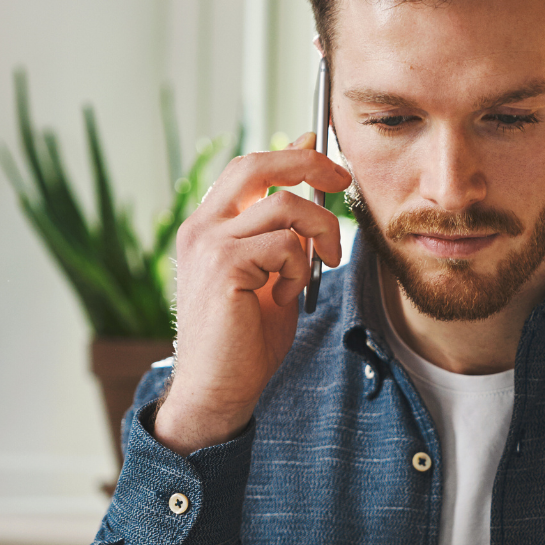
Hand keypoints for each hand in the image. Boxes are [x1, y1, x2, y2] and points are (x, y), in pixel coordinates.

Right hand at [153, 134, 350, 453]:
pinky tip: (286, 295)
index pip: (248, 168)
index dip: (291, 155)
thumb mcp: (273, 275)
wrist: (218, 389)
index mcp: (209, 227)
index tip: (327, 161)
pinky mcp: (223, 266)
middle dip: (309, 165)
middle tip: (343, 180)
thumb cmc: (245, 339)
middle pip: (256, 164)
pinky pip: (285, 244)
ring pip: (285, 206)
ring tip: (316, 269)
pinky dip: (300, 269)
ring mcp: (208, 244)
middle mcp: (202, 228)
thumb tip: (309, 194)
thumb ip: (286, 233)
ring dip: (319, 234)